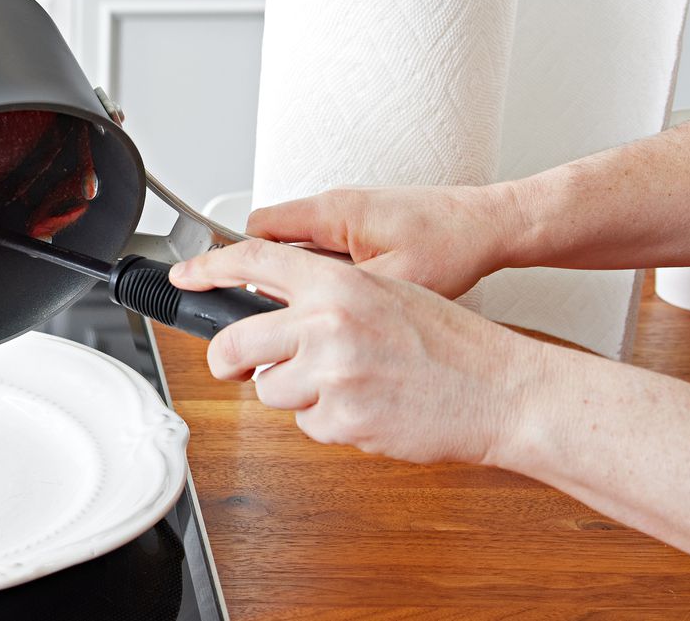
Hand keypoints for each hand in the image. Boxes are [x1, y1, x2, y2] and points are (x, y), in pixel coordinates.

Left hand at [169, 240, 539, 465]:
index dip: (209, 270)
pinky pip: (307, 425)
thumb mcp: (387, 292)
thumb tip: (273, 307)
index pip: (253, 263)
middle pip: (234, 344)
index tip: (186, 279)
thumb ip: (327, 295)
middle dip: (229, 361)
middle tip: (236, 366)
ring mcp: (333, 374)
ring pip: (270, 389)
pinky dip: (329, 422)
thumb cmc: (452, 343)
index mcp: (339, 282)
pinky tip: (368, 407)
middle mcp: (328, 322)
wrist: (503, 390)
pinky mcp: (343, 420)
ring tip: (347, 384)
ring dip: (296, 393)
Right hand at [245, 184, 519, 299]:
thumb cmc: (454, 243)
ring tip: (293, 318)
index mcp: (331, 213)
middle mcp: (334, 207)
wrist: (493, 224)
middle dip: (257, 277)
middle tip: (250, 315)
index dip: (231, 261)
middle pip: (271, 241)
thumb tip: (295, 316)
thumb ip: (337, 296)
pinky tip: (332, 309)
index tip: (205, 280)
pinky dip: (316, 279)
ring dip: (291, 281)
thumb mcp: (393, 281)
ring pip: (297, 249)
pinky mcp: (365, 227)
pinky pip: (321, 251)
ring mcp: (349, 215)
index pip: (257, 232)